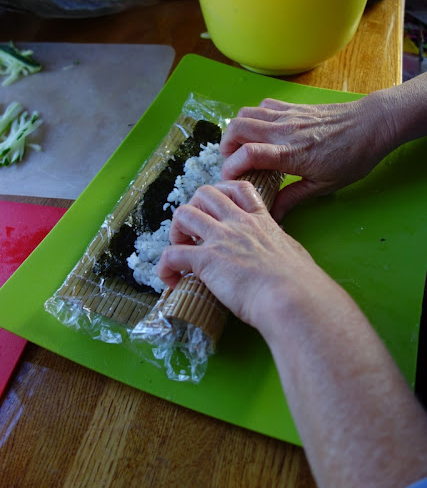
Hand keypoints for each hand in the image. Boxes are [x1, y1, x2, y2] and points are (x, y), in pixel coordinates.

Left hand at [157, 180, 349, 342]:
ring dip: (175, 232)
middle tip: (194, 233)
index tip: (216, 212)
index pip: (238, 190)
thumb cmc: (301, 284)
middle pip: (204, 193)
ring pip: (183, 214)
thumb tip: (281, 253)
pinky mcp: (206, 259)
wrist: (292, 298)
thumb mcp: (294, 253)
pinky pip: (171, 254)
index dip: (220, 194)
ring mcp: (221, 238)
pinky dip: (164, 267)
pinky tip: (170, 280)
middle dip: (193, 209)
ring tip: (180, 252)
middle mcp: (239, 223)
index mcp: (261, 220)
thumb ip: (281, 247)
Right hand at [220, 95, 395, 219]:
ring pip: (246, 114)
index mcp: (291, 154)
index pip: (248, 154)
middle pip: (238, 128)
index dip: (230, 167)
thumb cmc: (353, 157)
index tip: (228, 180)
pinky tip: (261, 132)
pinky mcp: (293, 107)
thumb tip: (273, 214)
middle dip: (225, 147)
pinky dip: (253, 117)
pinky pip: (262, 106)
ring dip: (236, 130)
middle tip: (232, 163)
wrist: (372, 125)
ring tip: (241, 147)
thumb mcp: (324, 185)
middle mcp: (284, 131)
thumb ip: (293, 198)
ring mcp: (287, 116)